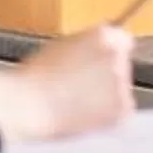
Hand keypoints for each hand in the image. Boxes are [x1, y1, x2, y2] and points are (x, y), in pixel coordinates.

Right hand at [0, 26, 134, 145]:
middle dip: (106, 75)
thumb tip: (95, 49)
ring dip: (106, 96)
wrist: (29, 104)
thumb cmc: (34, 77)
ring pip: (120, 90)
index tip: (99, 61)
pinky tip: (83, 113)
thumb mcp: (60, 46)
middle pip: (120, 64)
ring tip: (77, 101)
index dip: (108, 52)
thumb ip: (86, 44)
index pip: (122, 39)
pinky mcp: (122, 110)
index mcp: (102, 35)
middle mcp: (116, 56)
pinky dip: (106, 117)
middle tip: (81, 84)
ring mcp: (122, 83)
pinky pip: (119, 114)